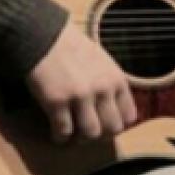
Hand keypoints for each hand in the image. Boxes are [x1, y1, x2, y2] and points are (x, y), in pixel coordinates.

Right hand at [25, 20, 137, 143]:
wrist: (44, 36)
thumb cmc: (73, 48)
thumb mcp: (104, 62)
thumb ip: (111, 85)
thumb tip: (115, 110)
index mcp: (117, 80)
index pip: (130, 116)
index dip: (117, 124)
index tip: (104, 123)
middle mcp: (103, 89)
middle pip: (112, 129)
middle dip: (100, 134)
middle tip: (87, 131)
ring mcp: (81, 96)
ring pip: (90, 134)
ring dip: (80, 138)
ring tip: (72, 132)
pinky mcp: (57, 102)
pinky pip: (63, 132)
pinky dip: (60, 137)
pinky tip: (56, 132)